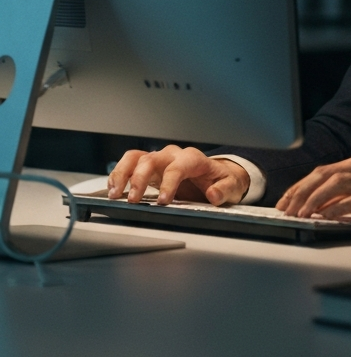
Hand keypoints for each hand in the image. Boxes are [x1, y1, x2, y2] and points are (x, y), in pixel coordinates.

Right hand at [106, 146, 249, 206]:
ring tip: (115, 193)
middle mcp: (174, 155)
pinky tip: (113, 189)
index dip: (169, 182)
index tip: (163, 201)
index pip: (178, 167)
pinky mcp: (150, 167)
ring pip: (136, 157)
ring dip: (123, 174)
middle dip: (139, 178)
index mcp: (194, 159)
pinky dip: (119, 174)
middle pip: (152, 159)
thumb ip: (224, 189)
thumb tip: (214, 194)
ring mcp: (160, 160)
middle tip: (132, 199)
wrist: (217, 175)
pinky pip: (130, 163)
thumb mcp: (231, 186)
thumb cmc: (221, 179)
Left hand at [276, 153, 350, 231]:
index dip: (300, 187)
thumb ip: (350, 197)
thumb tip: (319, 210)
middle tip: (285, 210)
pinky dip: (339, 207)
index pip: (322, 172)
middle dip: (301, 192)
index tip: (284, 203)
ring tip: (300, 214)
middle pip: (325, 174)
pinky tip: (326, 217)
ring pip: (338, 182)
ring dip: (315, 199)